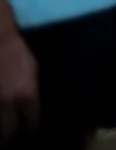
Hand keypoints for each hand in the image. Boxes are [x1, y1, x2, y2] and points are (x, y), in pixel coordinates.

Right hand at [0, 30, 38, 144]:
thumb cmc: (18, 54)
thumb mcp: (33, 72)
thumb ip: (31, 91)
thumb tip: (31, 106)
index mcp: (27, 95)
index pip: (31, 123)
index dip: (30, 130)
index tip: (29, 133)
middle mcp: (9, 103)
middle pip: (8, 132)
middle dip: (9, 140)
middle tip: (11, 142)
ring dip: (0, 130)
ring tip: (2, 134)